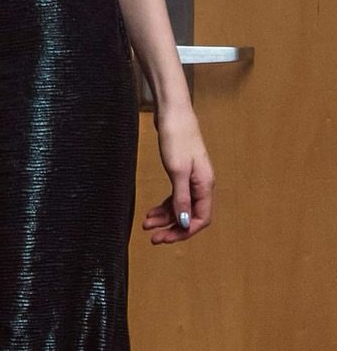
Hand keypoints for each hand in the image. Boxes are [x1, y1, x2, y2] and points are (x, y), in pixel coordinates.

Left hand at [142, 103, 213, 244]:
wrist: (172, 112)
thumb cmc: (176, 138)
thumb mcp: (177, 170)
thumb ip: (182, 198)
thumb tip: (185, 223)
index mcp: (205, 186)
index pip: (200, 219)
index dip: (184, 232)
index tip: (165, 238)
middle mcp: (201, 184)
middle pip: (190, 215)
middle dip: (172, 228)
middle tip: (153, 237)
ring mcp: (191, 178)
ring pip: (180, 206)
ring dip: (165, 218)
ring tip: (146, 224)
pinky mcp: (180, 171)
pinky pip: (175, 196)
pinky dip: (164, 205)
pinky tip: (151, 212)